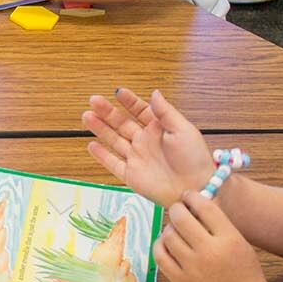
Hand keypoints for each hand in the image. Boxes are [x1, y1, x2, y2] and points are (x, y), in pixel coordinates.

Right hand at [83, 88, 209, 208]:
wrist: (195, 189)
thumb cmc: (194, 160)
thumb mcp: (184, 130)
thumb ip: (166, 112)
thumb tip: (154, 93)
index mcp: (159, 130)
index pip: (140, 111)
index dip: (129, 101)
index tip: (118, 92)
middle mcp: (145, 142)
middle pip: (122, 124)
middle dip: (107, 112)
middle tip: (94, 100)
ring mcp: (137, 158)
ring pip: (114, 140)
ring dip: (100, 129)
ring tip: (87, 116)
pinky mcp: (131, 176)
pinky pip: (113, 164)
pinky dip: (101, 155)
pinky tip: (92, 145)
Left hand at [154, 190, 272, 281]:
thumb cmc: (246, 274)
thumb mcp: (240, 244)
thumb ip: (219, 225)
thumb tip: (194, 202)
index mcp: (229, 239)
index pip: (204, 206)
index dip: (193, 197)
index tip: (189, 196)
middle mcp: (209, 252)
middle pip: (181, 217)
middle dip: (178, 209)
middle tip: (180, 210)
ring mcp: (192, 268)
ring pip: (168, 234)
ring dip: (170, 228)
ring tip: (177, 230)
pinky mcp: (180, 281)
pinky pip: (159, 255)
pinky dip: (160, 245)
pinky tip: (167, 244)